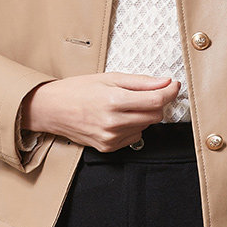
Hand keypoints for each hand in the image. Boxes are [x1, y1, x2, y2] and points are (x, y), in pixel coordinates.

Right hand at [21, 71, 181, 151]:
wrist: (52, 109)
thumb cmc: (78, 90)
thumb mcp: (110, 78)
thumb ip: (141, 82)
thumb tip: (166, 83)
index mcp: (114, 100)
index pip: (157, 100)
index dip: (170, 91)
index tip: (174, 85)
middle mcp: (114, 122)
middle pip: (155, 115)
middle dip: (156, 103)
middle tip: (146, 93)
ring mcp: (111, 138)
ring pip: (146, 127)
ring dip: (143, 115)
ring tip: (125, 105)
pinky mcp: (108, 148)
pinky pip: (134, 136)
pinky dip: (132, 126)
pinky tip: (118, 118)